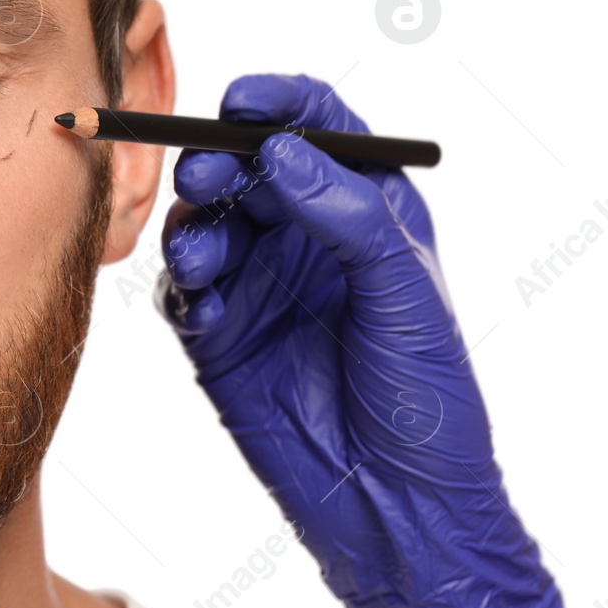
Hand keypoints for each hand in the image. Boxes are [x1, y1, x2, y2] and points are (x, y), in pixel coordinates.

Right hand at [156, 73, 567, 607]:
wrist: (395, 505)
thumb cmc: (426, 398)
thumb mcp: (405, 289)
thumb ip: (346, 212)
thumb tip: (281, 152)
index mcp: (364, 210)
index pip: (315, 127)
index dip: (278, 102)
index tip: (244, 101)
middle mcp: (305, 237)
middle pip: (242, 167)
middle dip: (217, 163)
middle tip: (209, 179)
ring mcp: (257, 284)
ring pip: (202, 223)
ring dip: (196, 229)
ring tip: (209, 261)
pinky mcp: (217, 334)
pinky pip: (182, 290)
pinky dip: (184, 288)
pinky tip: (207, 311)